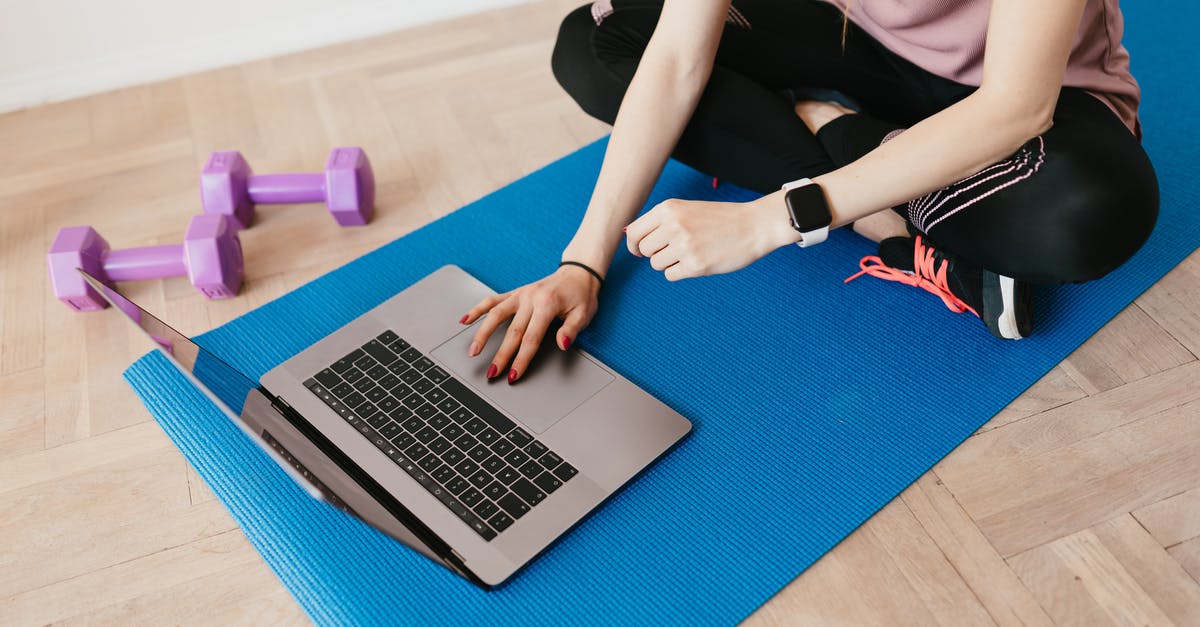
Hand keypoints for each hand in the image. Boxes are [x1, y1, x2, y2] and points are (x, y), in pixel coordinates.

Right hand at [458, 265, 600, 382]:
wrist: (578, 273)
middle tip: (492, 373)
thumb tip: (562, 344)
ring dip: (482, 334)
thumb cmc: (581, 295)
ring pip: (496, 315)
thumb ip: (572, 329)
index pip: (531, 338)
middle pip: (511, 332)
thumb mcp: (584, 313)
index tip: (513, 374)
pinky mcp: (516, 293)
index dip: (521, 359)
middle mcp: (530, 298)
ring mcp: (521, 294)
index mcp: (547, 304)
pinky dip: (478, 309)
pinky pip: (493, 300)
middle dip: (501, 355)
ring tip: (473, 351)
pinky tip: (465, 320)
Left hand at [624, 196, 793, 280]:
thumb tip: (627, 233)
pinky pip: (671, 276)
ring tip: (689, 254)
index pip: (634, 232)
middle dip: (656, 254)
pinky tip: (696, 262)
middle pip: (645, 250)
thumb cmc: (719, 219)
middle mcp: (673, 225)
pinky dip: (680, 273)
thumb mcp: (686, 209)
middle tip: (674, 251)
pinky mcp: (695, 265)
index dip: (634, 245)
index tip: (640, 251)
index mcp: (669, 209)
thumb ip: (659, 221)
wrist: (754, 226)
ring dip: (669, 264)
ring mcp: (684, 246)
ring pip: (656, 265)